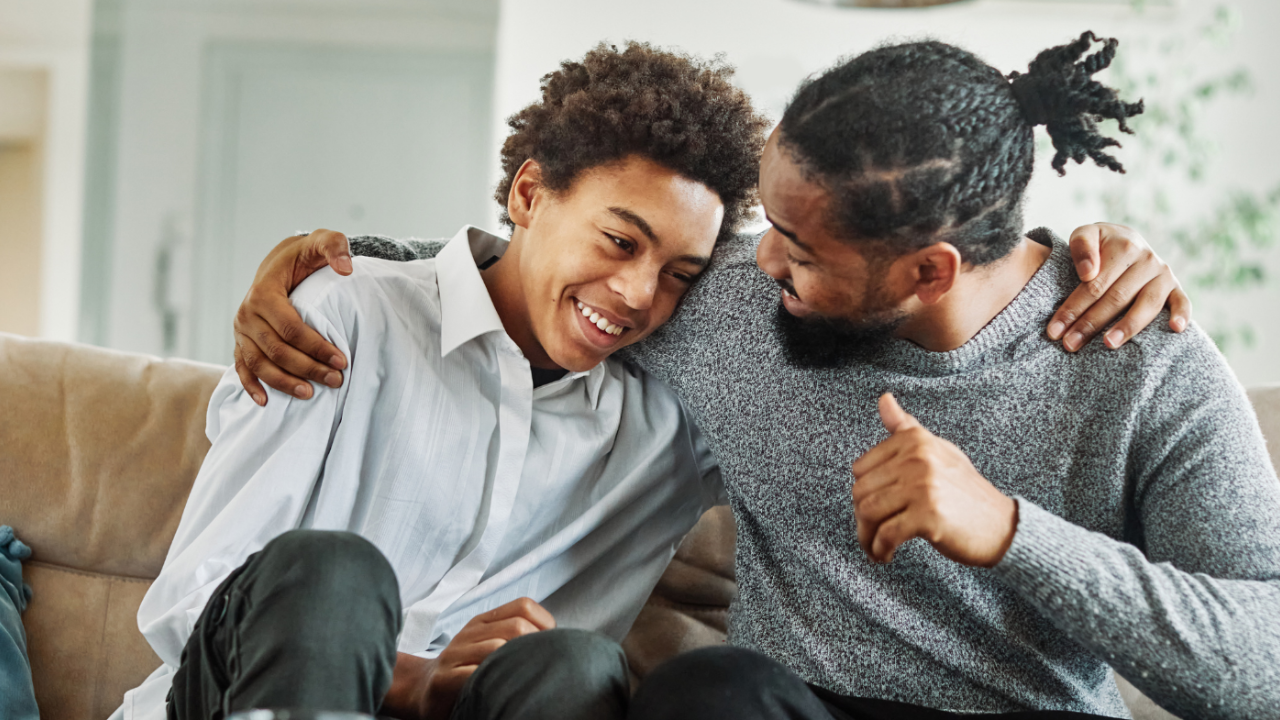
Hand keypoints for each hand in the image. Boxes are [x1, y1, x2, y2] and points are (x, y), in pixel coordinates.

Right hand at [233, 229, 353, 404]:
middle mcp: (246, 313)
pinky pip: (242, 367)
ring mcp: (241, 330)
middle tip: (336, 380)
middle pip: (276, 350)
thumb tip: (346, 268)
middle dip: (307, 368)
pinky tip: (265, 402)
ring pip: (259, 364)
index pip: (290, 328)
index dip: (316, 346)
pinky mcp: (240, 341)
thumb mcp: (321, 242)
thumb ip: (335, 247)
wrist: (280, 263)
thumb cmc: (304, 256)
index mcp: (264, 293)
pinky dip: (252, 386)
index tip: (342, 360)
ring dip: (283, 382)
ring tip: (310, 394)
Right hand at [382, 597, 554, 719]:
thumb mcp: (489, 643)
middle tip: (540, 668)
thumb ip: (516, 636)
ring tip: (526, 681)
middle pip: (517, 627)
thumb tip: (559, 641)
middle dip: (535, 648)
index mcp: (484, 621)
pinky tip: (502, 691)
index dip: (545, 625)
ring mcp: (456, 654)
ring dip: (518, 666)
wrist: (423, 689)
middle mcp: (470, 632)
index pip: (524, 606)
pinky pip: (475, 675)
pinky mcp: (445, 680)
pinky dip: (494, 682)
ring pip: (498, 648)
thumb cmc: (467, 669)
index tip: (549, 649)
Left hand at [850, 394, 1017, 566]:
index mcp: (915, 440)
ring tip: (875, 547)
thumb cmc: (965, 490)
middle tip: (872, 533)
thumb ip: (906, 428)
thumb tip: (883, 398)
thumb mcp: (937, 451)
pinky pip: (886, 535)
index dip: (863, 493)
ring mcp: (923, 486)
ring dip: (866, 537)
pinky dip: (880, 550)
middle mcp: (918, 458)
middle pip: (861, 492)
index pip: (860, 468)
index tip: (873, 508)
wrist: (1001, 526)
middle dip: (861, 519)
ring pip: (869, 513)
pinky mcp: (928, 515)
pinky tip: (886, 555)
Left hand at [1047, 222, 1191, 351]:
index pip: (1094, 284)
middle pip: (1116, 298)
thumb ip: (1081, 245)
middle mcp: (1147, 260)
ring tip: (1108, 344)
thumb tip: (1088, 273)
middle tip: (1070, 344)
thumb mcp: (1086, 234)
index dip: (1073, 308)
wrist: (1125, 240)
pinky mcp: (1176, 287)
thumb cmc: (1099, 244)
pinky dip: (1182, 314)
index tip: (1054, 330)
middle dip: (1090, 324)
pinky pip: (1183, 301)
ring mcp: (1163, 275)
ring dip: (1128, 326)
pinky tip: (1175, 329)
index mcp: (1124, 246)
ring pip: (1146, 305)